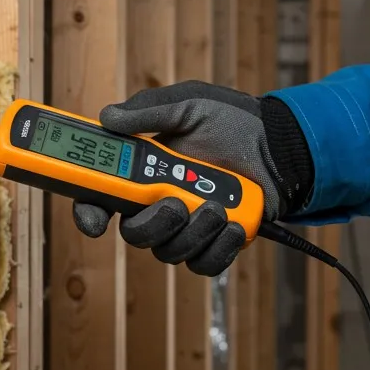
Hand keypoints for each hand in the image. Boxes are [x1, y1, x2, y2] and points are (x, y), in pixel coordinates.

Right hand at [71, 81, 312, 275]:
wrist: (280, 144)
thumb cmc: (232, 122)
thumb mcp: (189, 105)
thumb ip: (148, 112)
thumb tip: (107, 116)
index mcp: (143, 173)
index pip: (103, 200)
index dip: (89, 214)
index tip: (95, 221)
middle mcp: (160, 205)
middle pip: (134, 235)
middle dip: (154, 224)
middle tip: (177, 204)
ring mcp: (188, 227)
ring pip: (169, 252)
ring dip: (194, 232)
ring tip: (218, 208)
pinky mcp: (217, 243)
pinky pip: (204, 264)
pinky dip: (217, 249)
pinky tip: (232, 225)